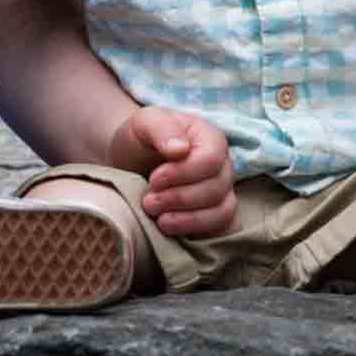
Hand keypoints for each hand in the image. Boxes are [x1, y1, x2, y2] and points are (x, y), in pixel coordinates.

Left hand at [109, 106, 237, 237]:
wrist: (131, 161)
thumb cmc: (141, 139)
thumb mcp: (144, 122)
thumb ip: (162, 128)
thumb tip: (180, 150)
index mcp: (210, 139)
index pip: (210, 160)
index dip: (182, 174)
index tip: (154, 179)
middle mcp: (222, 166)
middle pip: (216, 189)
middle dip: (178, 199)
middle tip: (148, 202)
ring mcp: (222, 192)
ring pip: (222, 212)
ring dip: (188, 221)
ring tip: (159, 220)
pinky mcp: (215, 215)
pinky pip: (224, 229)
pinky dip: (202, 233)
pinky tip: (176, 232)